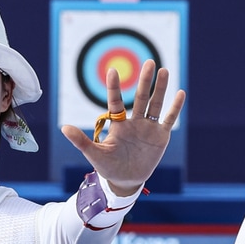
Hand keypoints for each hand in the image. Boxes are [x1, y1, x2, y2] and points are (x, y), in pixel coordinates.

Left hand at [59, 63, 185, 195]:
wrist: (125, 181)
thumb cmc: (108, 167)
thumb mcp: (94, 154)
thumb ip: (81, 141)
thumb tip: (63, 128)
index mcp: (118, 123)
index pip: (115, 101)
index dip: (114, 87)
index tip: (112, 71)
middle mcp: (134, 121)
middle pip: (140, 97)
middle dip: (144, 81)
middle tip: (149, 62)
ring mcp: (148, 128)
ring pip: (155, 104)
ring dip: (160, 89)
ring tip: (164, 70)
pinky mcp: (160, 137)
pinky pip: (169, 119)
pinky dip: (175, 108)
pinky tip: (180, 93)